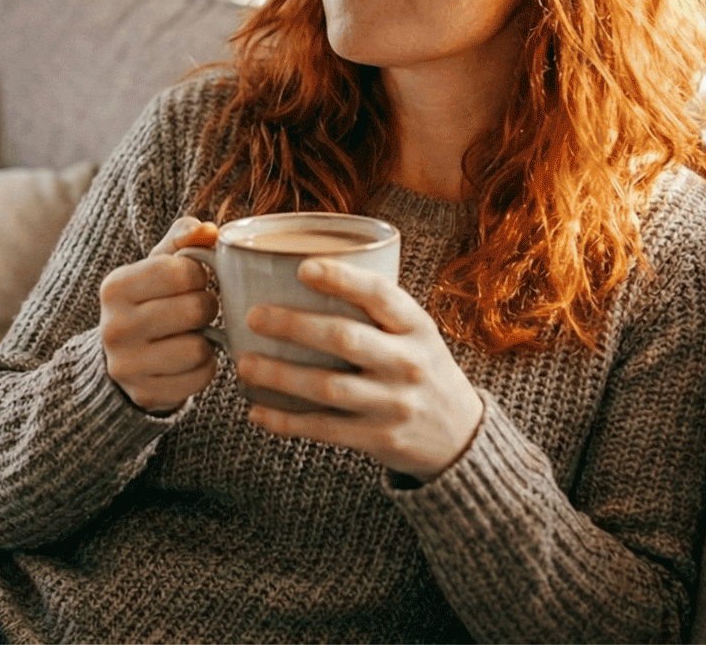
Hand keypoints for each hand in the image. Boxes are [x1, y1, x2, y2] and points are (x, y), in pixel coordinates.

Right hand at [100, 216, 220, 413]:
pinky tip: (188, 360)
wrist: (120, 360)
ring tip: (191, 334)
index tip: (191, 281)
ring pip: (199, 348)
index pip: (183, 271)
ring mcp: (127, 366)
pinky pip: (200, 377)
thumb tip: (208, 230)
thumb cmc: (148, 302)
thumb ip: (182, 240)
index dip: (199, 274)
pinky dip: (204, 367)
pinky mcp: (146, 394)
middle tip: (196, 309)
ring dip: (206, 340)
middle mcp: (114, 327)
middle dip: (206, 307)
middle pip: (196, 309)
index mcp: (115, 287)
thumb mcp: (156, 266)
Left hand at [238, 258, 484, 480]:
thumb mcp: (416, 333)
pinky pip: (324, 429)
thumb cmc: (421, 368)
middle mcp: (408, 363)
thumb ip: (375, 310)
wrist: (460, 434)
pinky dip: (285, 421)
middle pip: (345, 339)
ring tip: (244, 364)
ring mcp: (394, 404)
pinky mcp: (379, 439)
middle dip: (294, 326)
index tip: (303, 267)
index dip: (341, 279)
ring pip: (327, 387)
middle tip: (254, 316)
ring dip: (279, 375)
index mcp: (418, 327)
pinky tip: (257, 411)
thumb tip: (298, 273)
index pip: (381, 295)